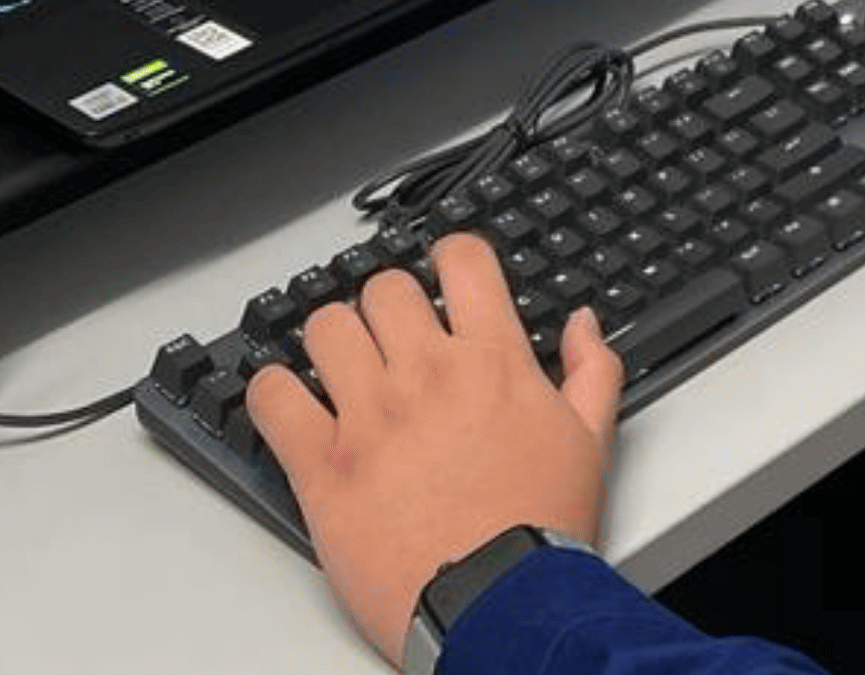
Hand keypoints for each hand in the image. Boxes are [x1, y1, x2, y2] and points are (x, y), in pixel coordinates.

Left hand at [248, 233, 622, 662]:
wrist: (499, 607)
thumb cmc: (541, 533)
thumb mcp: (589, 441)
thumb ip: (591, 370)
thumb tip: (582, 323)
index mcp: (492, 363)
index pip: (461, 258)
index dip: (447, 258)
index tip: (441, 278)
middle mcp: (426, 376)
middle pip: (383, 288)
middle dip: (386, 306)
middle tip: (390, 338)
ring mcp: (370, 417)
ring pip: (325, 327)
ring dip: (331, 342)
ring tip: (340, 370)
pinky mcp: (323, 466)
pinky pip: (273, 398)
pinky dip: (273, 393)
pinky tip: (291, 407)